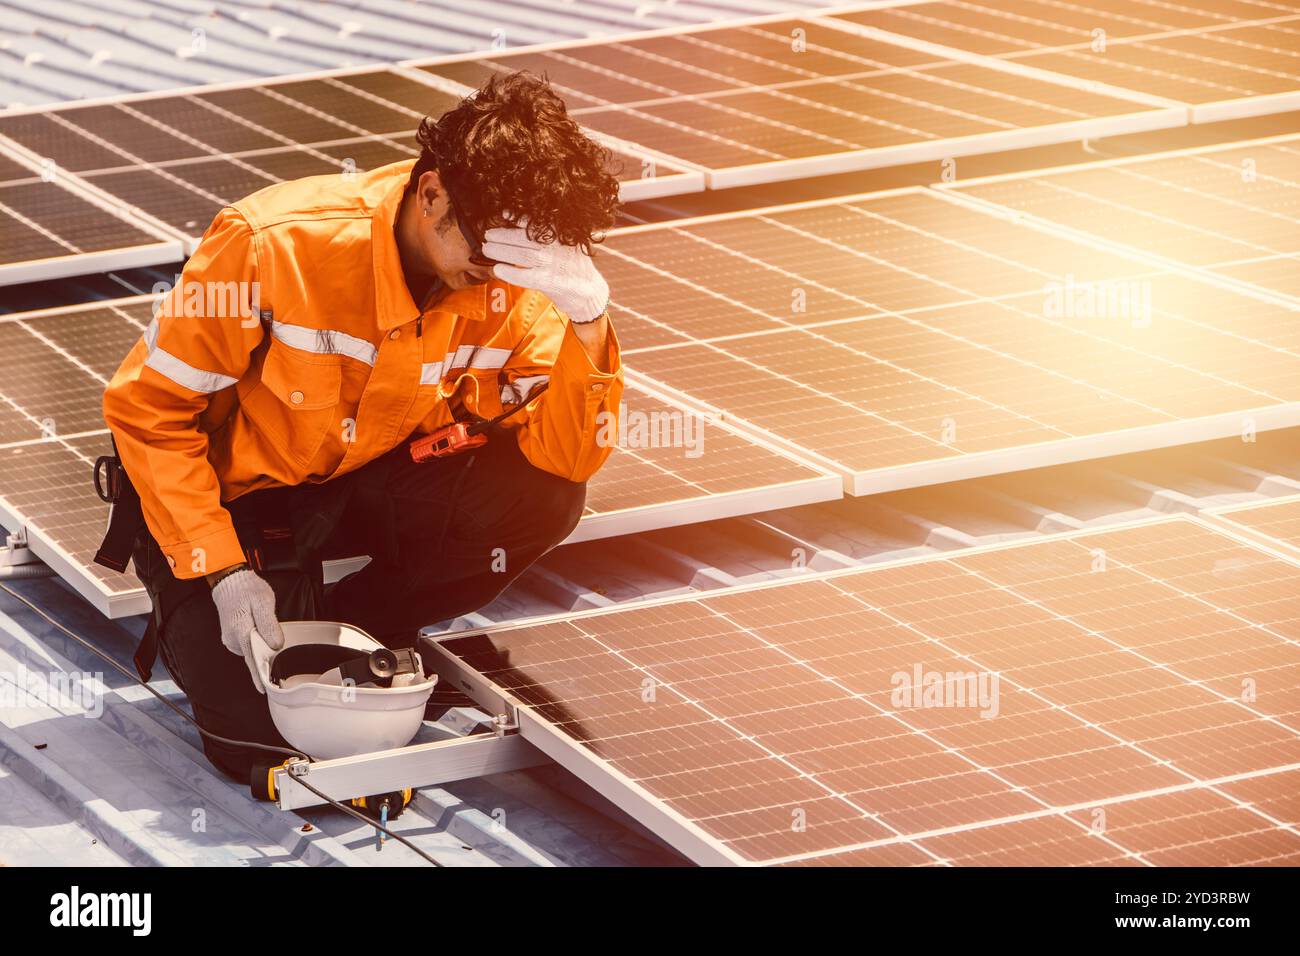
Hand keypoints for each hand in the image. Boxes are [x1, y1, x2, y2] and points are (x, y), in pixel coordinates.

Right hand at [210, 569, 282, 693]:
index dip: (259, 675)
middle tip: (271, 632)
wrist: (230, 582)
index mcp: (242, 632)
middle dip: (266, 651)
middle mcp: (234, 639)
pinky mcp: (232, 637)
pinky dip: (255, 639)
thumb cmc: (247, 590)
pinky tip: (257, 626)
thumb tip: (276, 645)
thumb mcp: (263, 603)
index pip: (252, 660)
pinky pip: (248, 644)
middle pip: (255, 655)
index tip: (264, 689)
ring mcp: (231, 639)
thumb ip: (270, 625)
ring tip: (262, 622)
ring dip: (261, 643)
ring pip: (252, 649)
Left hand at [483, 224, 608, 322]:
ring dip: (501, 251)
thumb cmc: (573, 268)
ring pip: (522, 254)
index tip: (503, 214)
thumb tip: (522, 225)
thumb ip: (550, 236)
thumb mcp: (567, 246)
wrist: (590, 293)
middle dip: (503, 235)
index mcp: (561, 237)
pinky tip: (498, 269)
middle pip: (524, 238)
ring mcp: (554, 265)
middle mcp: (557, 248)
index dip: (518, 218)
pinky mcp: (551, 282)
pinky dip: (510, 272)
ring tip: (487, 249)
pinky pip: (526, 276)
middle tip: (488, 235)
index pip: (536, 223)